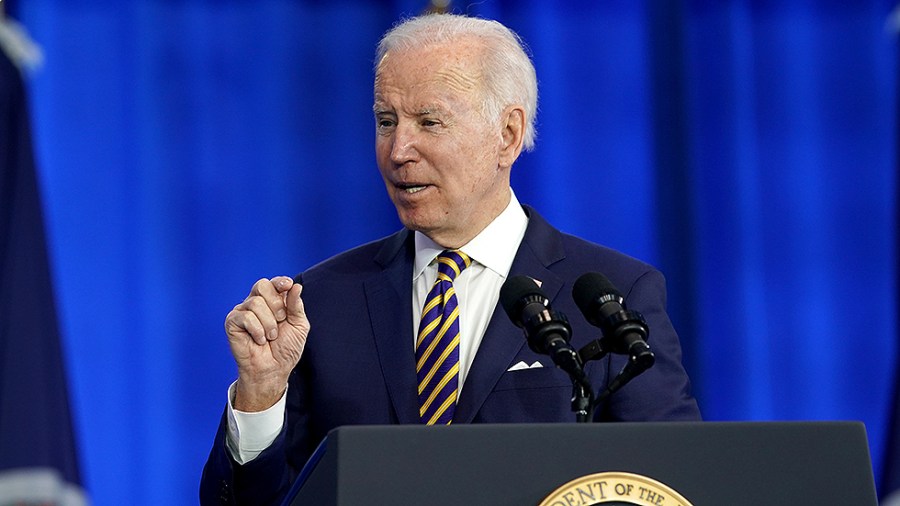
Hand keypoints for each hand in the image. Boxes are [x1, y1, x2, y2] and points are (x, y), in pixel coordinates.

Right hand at [225, 276, 309, 411]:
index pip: (273, 283)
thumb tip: (296, 286)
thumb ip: (296, 306)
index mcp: (272, 302)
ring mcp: (243, 312)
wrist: (273, 370)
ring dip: (268, 323)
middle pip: (262, 285)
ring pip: (255, 303)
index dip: (279, 282)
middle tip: (280, 321)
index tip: (287, 285)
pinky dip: (257, 330)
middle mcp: (256, 304)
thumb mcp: (298, 326)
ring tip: (270, 337)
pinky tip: (259, 340)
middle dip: (275, 303)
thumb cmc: (285, 350)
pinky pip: (245, 316)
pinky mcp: (232, 322)